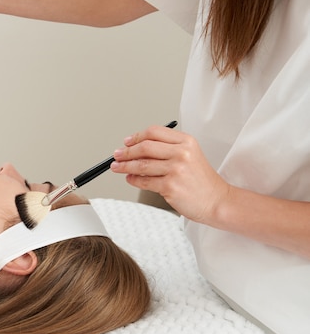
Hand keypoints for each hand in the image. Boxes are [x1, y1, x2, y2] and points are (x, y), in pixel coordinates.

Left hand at [110, 125, 229, 223]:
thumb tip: (136, 148)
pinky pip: (144, 181)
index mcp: (186, 142)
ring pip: (141, 164)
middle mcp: (182, 153)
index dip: (136, 136)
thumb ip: (167, 149)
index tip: (126, 142)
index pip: (154, 132)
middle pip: (145, 146)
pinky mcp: (170, 186)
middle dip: (126, 151)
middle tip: (117, 155)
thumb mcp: (190, 156)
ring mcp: (176, 170)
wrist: (217, 201)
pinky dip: (133, 179)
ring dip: (125, 166)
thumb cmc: (202, 181)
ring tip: (117, 167)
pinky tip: (130, 178)